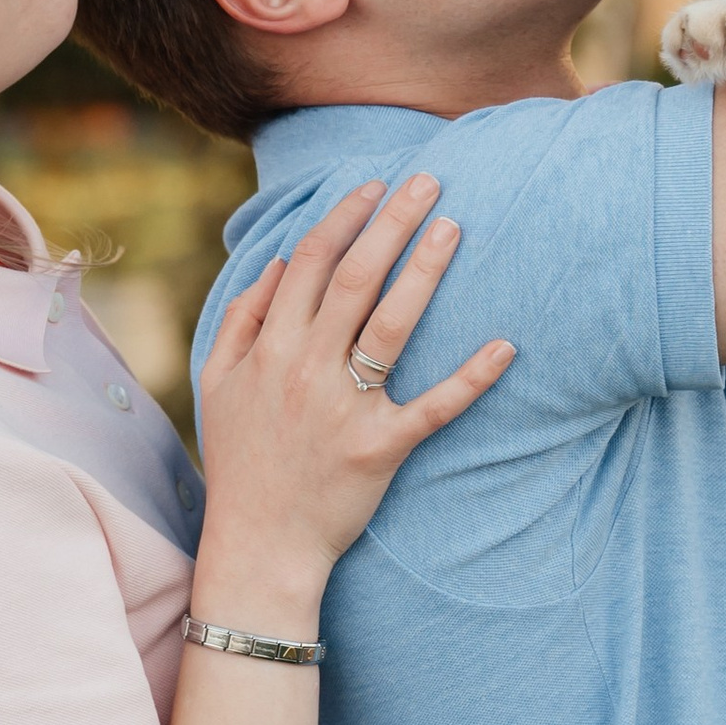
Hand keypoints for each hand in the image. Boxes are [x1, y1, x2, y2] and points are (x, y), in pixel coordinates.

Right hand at [192, 173, 513, 616]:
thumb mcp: (220, 383)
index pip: (311, 261)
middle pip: (355, 277)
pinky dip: (471, 378)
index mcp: (271, 346)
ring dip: (425, 271)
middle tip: (429, 180)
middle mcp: (306, 367)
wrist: (258, 544)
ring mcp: (345, 407)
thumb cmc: (242, 460)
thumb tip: (279, 262)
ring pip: (391, 325)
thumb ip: (244, 318)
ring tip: (454, 228)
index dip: (345, 216)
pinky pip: (433, 406)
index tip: (375, 185)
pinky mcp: (380, 447)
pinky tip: (505, 346)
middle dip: (392, 222)